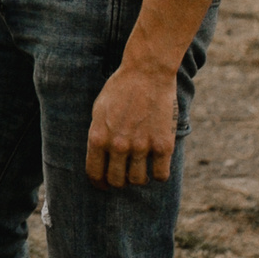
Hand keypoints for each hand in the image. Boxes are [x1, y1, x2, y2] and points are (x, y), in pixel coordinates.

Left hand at [85, 54, 178, 187]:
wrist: (147, 73)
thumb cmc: (120, 89)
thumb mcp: (98, 111)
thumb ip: (98, 135)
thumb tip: (99, 157)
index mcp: (98, 137)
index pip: (94, 174)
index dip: (99, 183)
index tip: (104, 185)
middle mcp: (118, 145)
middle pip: (117, 181)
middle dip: (119, 181)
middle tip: (124, 175)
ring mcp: (141, 146)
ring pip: (138, 181)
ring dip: (139, 178)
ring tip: (141, 169)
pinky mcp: (163, 144)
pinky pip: (161, 175)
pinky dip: (159, 174)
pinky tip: (157, 165)